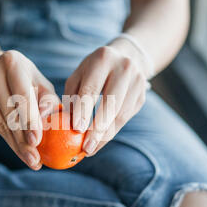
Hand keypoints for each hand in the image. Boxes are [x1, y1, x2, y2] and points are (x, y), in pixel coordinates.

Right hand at [0, 50, 59, 169]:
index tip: (36, 141)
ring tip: (31, 160)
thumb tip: (47, 117)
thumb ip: (48, 100)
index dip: (29, 120)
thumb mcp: (41, 83)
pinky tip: (20, 151)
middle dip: (22, 139)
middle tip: (35, 159)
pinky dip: (8, 140)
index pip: (21, 95)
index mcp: (11, 62)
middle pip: (8, 113)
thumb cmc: (26, 80)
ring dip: (15, 145)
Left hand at [64, 38, 148, 156]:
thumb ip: (72, 96)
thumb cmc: (94, 70)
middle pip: (111, 103)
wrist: (127, 57)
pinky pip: (126, 118)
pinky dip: (112, 132)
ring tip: (91, 149)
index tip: (76, 129)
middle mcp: (124, 68)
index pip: (92, 88)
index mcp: (103, 58)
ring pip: (121, 114)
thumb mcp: (79, 75)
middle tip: (86, 147)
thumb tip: (64, 123)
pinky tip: (100, 141)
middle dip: (97, 129)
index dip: (84, 110)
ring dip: (105, 135)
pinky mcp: (142, 96)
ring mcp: (137, 82)